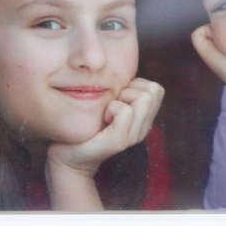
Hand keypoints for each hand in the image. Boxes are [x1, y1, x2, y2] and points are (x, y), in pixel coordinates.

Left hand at [45, 77, 163, 197]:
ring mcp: (133, 137)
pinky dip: (112, 108)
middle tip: (111, 104)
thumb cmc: (86, 123)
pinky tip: (102, 119)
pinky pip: (125, 111)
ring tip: (106, 112)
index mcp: (144, 120)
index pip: (157, 89)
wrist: (68, 155)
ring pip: (144, 97)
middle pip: (153, 90)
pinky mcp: (119, 141)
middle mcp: (143, 129)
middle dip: (130, 89)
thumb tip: (127, 70)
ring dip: (121, 98)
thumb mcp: (109, 102)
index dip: (136, 85)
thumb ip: (123, 91)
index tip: (117, 98)